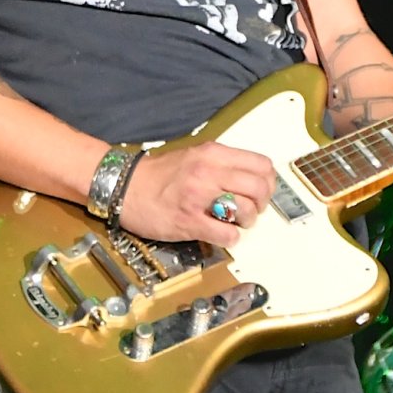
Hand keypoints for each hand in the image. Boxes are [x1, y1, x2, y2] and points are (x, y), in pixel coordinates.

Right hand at [114, 141, 278, 248]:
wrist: (125, 186)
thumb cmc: (159, 174)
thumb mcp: (194, 155)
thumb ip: (222, 164)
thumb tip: (251, 179)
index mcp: (212, 153)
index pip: (262, 165)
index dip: (267, 182)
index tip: (259, 191)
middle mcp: (208, 172)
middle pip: (259, 188)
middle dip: (260, 204)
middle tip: (248, 210)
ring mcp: (199, 197)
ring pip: (246, 211)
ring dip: (245, 222)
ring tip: (231, 222)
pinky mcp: (189, 222)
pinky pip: (227, 235)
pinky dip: (229, 238)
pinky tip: (218, 233)